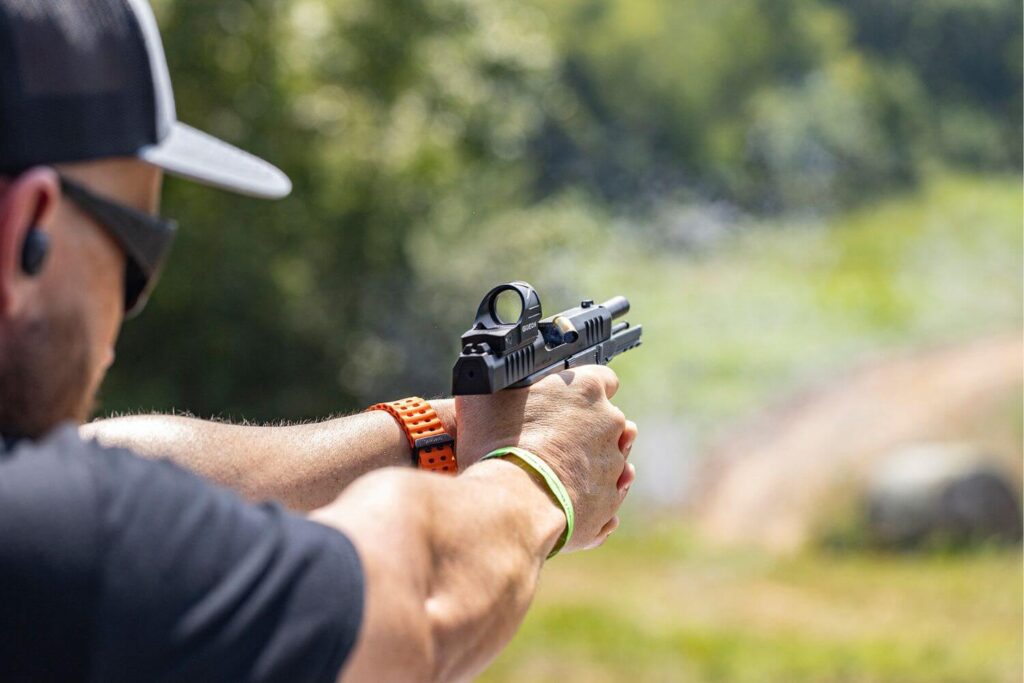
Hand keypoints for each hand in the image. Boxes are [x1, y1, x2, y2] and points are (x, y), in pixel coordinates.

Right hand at [456, 365, 636, 551]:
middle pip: (608, 418)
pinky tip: (567, 494)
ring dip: (593, 460)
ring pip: (612, 457)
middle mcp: (609, 422)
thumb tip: (480, 382)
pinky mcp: (609, 500)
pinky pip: (607, 492)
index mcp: (586, 388)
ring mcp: (613, 462)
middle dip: (588, 427)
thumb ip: (493, 385)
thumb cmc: (498, 445)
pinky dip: (592, 493)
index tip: (567, 401)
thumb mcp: (481, 399)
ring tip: (560, 470)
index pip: (602, 378)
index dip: (583, 389)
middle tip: (556, 438)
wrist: (515, 503)